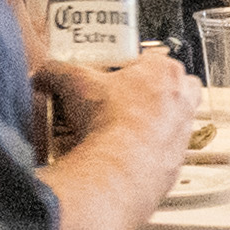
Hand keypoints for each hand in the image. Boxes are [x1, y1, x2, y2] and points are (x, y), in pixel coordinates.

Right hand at [41, 45, 198, 165]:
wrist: (119, 169)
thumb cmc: (110, 124)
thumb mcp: (74, 85)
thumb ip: (57, 72)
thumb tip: (45, 73)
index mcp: (165, 71)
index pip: (153, 59)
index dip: (130, 68)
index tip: (114, 76)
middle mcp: (183, 100)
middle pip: (172, 88)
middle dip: (150, 92)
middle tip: (123, 100)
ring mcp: (184, 132)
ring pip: (173, 120)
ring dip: (152, 123)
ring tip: (120, 130)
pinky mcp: (178, 161)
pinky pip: (165, 152)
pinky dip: (148, 153)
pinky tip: (125, 155)